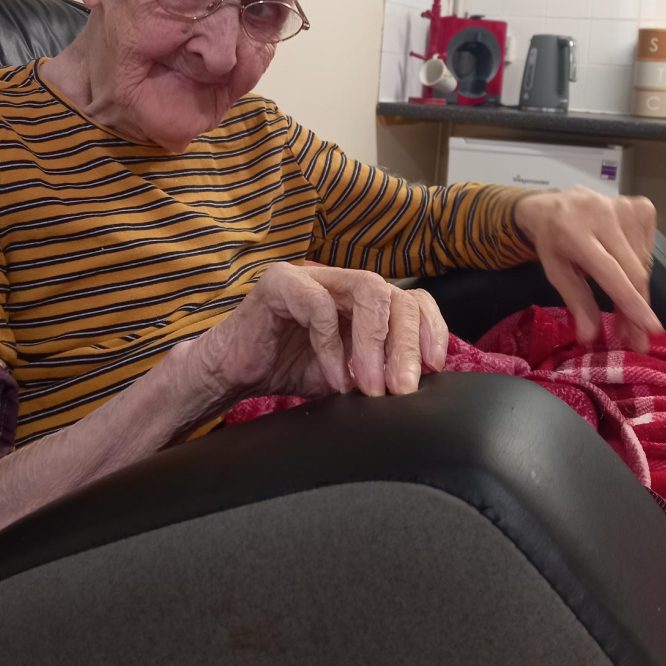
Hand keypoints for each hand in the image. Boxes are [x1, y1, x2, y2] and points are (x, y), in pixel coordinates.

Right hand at [196, 262, 448, 399]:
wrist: (230, 374)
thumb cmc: (286, 369)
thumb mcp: (345, 375)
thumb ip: (378, 372)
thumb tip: (416, 390)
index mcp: (360, 300)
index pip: (410, 299)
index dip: (429, 329)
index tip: (435, 367)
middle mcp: (340, 280)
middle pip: (393, 294)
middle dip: (404, 343)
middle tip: (403, 387)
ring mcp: (311, 276)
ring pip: (366, 289)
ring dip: (374, 342)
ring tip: (371, 386)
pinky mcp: (279, 282)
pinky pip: (318, 305)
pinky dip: (331, 346)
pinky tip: (333, 378)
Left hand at [513, 187, 661, 352]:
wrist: (552, 206)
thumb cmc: (552, 243)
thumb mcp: (555, 272)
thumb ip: (576, 302)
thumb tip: (590, 338)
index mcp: (574, 232)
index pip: (610, 272)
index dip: (631, 302)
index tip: (652, 329)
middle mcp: (602, 215)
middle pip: (632, 272)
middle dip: (636, 309)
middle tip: (636, 339)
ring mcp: (624, 207)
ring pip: (643, 264)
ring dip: (638, 292)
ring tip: (625, 309)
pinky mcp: (641, 207)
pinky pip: (648, 249)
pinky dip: (639, 266)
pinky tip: (624, 267)